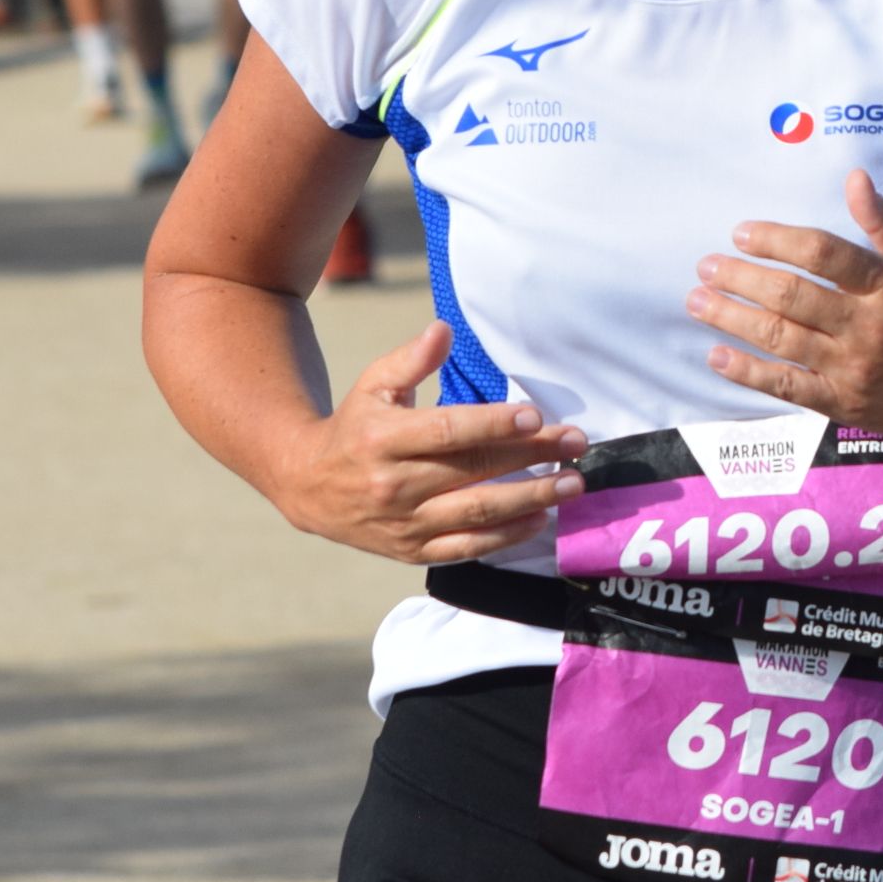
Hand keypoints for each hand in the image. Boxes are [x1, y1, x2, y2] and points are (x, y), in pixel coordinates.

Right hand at [275, 321, 588, 563]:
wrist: (306, 487)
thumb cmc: (353, 427)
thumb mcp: (371, 386)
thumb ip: (409, 360)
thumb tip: (444, 330)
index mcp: (383, 439)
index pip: (448, 431)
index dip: (493, 424)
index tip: (536, 417)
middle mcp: (394, 485)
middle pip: (473, 470)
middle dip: (531, 457)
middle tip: (576, 443)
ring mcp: (405, 523)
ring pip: (478, 513)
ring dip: (531, 498)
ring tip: (573, 483)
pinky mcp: (412, 551)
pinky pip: (468, 548)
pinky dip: (507, 537)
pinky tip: (541, 518)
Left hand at [690, 169, 882, 461]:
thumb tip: (854, 178)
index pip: (822, 254)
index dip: (776, 239)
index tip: (741, 233)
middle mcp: (869, 327)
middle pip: (791, 296)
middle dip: (741, 278)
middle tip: (706, 266)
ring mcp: (855, 369)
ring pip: (781, 339)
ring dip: (732, 319)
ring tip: (698, 302)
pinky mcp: (845, 404)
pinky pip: (787, 386)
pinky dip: (748, 372)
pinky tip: (717, 355)